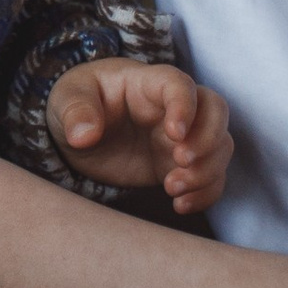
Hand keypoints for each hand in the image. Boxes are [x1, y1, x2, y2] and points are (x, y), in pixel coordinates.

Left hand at [49, 61, 230, 217]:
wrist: (78, 133)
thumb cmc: (77, 102)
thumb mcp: (67, 98)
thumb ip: (76, 111)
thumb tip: (84, 135)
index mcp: (147, 82)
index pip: (180, 84)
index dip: (185, 107)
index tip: (174, 134)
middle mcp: (172, 107)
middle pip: (216, 110)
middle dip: (208, 139)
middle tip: (180, 161)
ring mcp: (182, 137)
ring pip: (220, 146)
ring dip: (207, 170)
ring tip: (172, 188)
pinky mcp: (180, 165)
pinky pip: (211, 177)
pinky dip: (205, 193)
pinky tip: (180, 205)